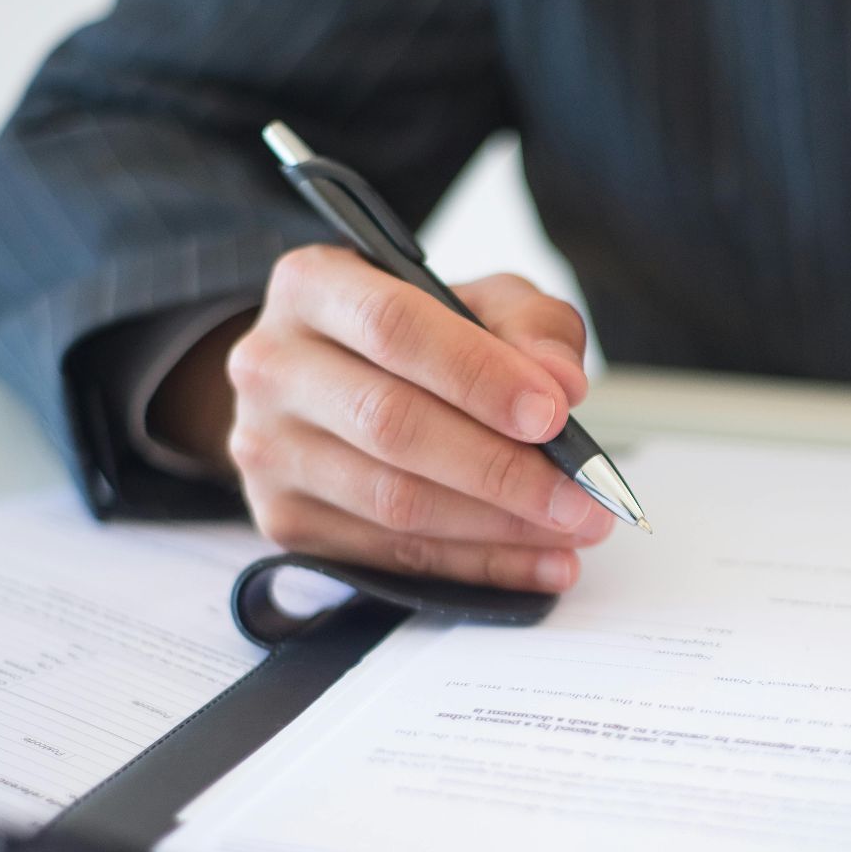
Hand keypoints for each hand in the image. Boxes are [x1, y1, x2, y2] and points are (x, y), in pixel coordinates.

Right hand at [224, 245, 614, 590]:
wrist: (333, 384)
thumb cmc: (418, 336)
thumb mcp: (481, 302)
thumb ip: (530, 326)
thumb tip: (562, 384)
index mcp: (313, 286)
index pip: (394, 327)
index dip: (480, 375)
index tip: (555, 414)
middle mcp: (272, 366)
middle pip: (392, 424)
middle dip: (502, 468)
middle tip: (582, 494)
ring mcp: (268, 451)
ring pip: (392, 501)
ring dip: (499, 526)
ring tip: (576, 528)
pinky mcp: (282, 521)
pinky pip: (392, 555)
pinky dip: (479, 564)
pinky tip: (541, 563)